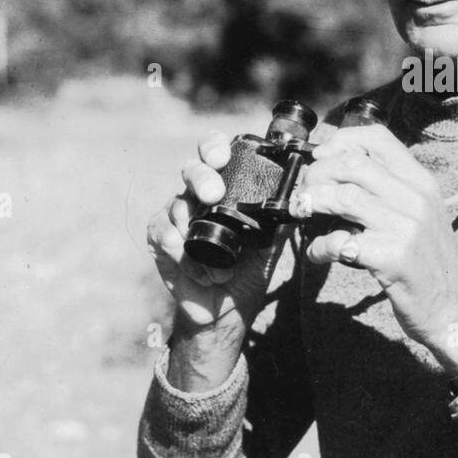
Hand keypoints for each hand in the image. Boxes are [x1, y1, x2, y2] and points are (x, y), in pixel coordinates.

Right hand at [146, 130, 289, 334]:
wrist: (226, 310)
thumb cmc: (248, 271)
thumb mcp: (270, 241)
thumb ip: (278, 215)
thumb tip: (298, 193)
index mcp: (224, 187)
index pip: (213, 153)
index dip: (214, 147)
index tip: (222, 158)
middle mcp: (197, 195)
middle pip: (191, 169)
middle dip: (202, 178)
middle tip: (214, 195)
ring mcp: (177, 215)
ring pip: (177, 203)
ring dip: (198, 235)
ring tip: (222, 269)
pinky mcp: (159, 237)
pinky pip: (163, 233)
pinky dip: (183, 254)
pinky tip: (202, 273)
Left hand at [290, 125, 457, 372]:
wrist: (455, 306)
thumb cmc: (429, 261)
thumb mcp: (419, 213)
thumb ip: (388, 190)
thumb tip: (337, 170)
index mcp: (421, 182)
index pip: (378, 138)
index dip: (341, 141)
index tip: (320, 156)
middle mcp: (416, 198)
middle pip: (353, 164)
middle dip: (318, 174)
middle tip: (305, 192)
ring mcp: (406, 227)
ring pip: (344, 197)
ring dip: (312, 203)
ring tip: (303, 212)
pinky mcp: (392, 258)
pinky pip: (342, 242)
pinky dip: (320, 247)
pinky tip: (317, 254)